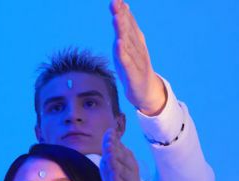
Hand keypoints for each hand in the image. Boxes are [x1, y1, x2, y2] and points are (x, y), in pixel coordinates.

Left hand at [100, 128, 142, 180]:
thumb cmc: (121, 178)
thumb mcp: (115, 163)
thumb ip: (113, 149)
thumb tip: (110, 131)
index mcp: (127, 159)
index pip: (120, 147)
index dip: (114, 140)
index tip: (109, 132)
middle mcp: (130, 167)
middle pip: (122, 157)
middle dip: (115, 149)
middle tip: (109, 142)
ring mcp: (129, 179)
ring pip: (122, 170)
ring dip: (116, 163)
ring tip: (109, 157)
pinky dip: (118, 180)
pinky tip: (114, 176)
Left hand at [111, 0, 166, 115]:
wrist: (146, 91)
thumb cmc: (134, 67)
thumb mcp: (128, 46)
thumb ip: (126, 27)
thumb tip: (123, 7)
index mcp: (135, 41)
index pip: (128, 23)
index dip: (122, 11)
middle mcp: (137, 48)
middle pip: (128, 30)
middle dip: (122, 16)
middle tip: (115, 2)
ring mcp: (136, 61)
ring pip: (128, 44)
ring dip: (122, 30)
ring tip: (116, 18)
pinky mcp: (133, 74)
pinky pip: (127, 62)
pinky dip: (123, 53)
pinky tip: (118, 44)